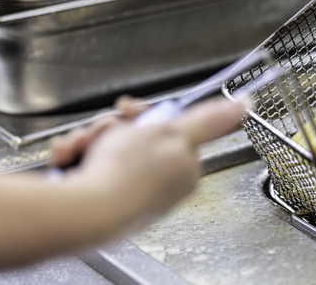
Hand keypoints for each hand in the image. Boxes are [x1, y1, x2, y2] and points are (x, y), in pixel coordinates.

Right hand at [54, 96, 245, 233]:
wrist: (86, 211)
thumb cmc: (128, 174)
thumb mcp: (172, 131)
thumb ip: (209, 118)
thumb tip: (244, 105)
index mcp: (184, 166)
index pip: (166, 127)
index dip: (141, 114)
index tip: (127, 110)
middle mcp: (160, 181)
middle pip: (134, 135)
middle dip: (110, 128)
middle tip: (102, 133)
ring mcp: (131, 191)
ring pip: (107, 148)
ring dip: (90, 140)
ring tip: (82, 148)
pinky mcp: (103, 198)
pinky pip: (89, 166)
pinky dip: (76, 157)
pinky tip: (70, 159)